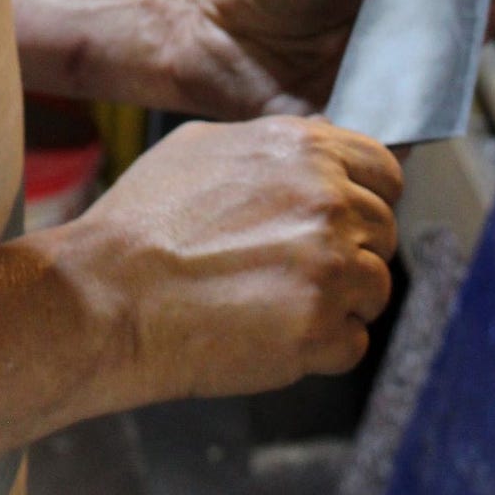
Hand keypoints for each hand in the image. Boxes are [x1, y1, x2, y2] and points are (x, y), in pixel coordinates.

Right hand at [67, 114, 402, 403]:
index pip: (385, 170)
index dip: (370, 197)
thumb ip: (271, 147)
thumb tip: (310, 152)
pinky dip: (323, 347)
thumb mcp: (202, 147)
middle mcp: (327, 200)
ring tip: (280, 304)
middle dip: (353, 251)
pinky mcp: (320, 328)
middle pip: (385, 231)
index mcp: (302, 148)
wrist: (109, 294)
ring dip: (340, 301)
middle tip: (301, 269)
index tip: (350, 219)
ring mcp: (329, 266)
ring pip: (375, 288)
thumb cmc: (142, 222)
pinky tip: (273, 334)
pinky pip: (353, 343)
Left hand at [184, 0, 494, 121]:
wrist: (193, 27)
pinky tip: (414, 107)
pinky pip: (379, 136)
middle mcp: (385, 45)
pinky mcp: (338, 124)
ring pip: (426, 89)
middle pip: (451, 37)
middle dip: (481, 12)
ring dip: (450, 72)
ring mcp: (366, 85)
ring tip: (465, 43)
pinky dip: (399, 128)